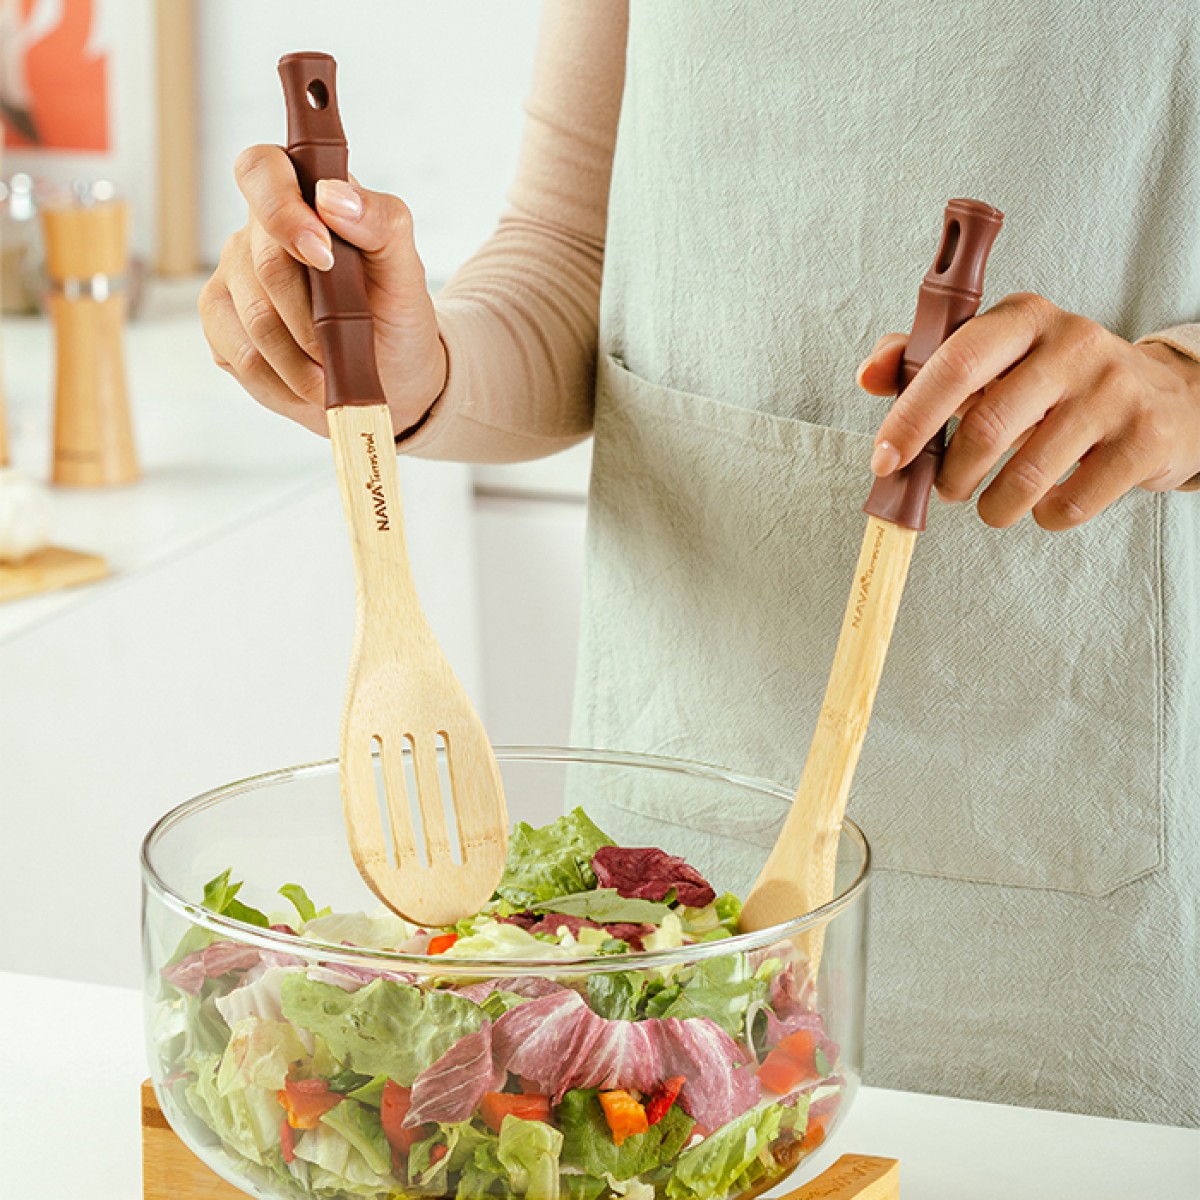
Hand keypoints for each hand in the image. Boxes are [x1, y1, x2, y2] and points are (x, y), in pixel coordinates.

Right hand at [199, 145, 445, 437]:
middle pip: (265, 264)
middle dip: (314, 316)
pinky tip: (310, 383)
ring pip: (255, 319)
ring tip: (334, 374)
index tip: (322, 256)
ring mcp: (233, 278)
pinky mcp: (221, 326)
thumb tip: (332, 196)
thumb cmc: (395, 314)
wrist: (390, 375)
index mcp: (302, 197)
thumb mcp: (406, 271)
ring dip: (304, 359)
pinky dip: (284, 380)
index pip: (261, 170)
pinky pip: (241, 356)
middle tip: (347, 341)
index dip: (282, 211)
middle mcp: (258, 233)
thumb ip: (383, 222)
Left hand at [858, 292, 1199, 529]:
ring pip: (1025, 477)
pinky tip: (1044, 503)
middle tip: (947, 489)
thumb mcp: (992, 360)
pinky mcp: (1144, 439)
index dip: (910, 418)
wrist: (1162, 399)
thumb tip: (869, 376)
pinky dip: (1042, 517)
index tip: (885, 461)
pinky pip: (1068, 504)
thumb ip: (922, 363)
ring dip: (993, 507)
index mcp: (1023, 318)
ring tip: (992, 504)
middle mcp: (1073, 343)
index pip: (954, 364)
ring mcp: (1114, 390)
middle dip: (951, 476)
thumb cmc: (1051, 385)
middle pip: (986, 427)